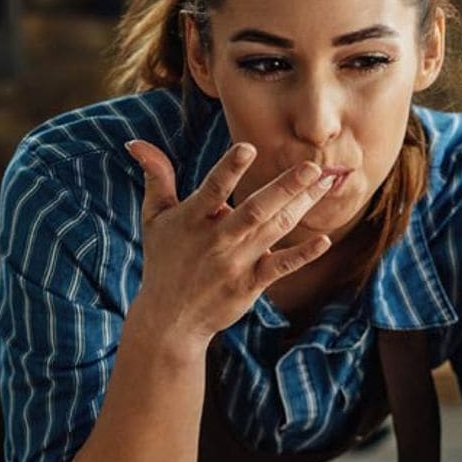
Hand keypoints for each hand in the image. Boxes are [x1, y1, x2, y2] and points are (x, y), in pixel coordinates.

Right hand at [124, 139, 336, 349]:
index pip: (213, 190)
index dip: (230, 169)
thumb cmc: (164, 261)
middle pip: (255, 210)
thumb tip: (136, 142)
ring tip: (325, 184)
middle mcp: (217, 240)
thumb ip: (156, 178)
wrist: (170, 319)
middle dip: (286, 187)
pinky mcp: (250, 284)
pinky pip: (281, 267)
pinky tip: (325, 241)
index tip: (249, 147)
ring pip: (274, 230)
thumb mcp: (154, 218)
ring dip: (301, 207)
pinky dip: (303, 255)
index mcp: (192, 220)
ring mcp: (236, 263)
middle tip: (314, 167)